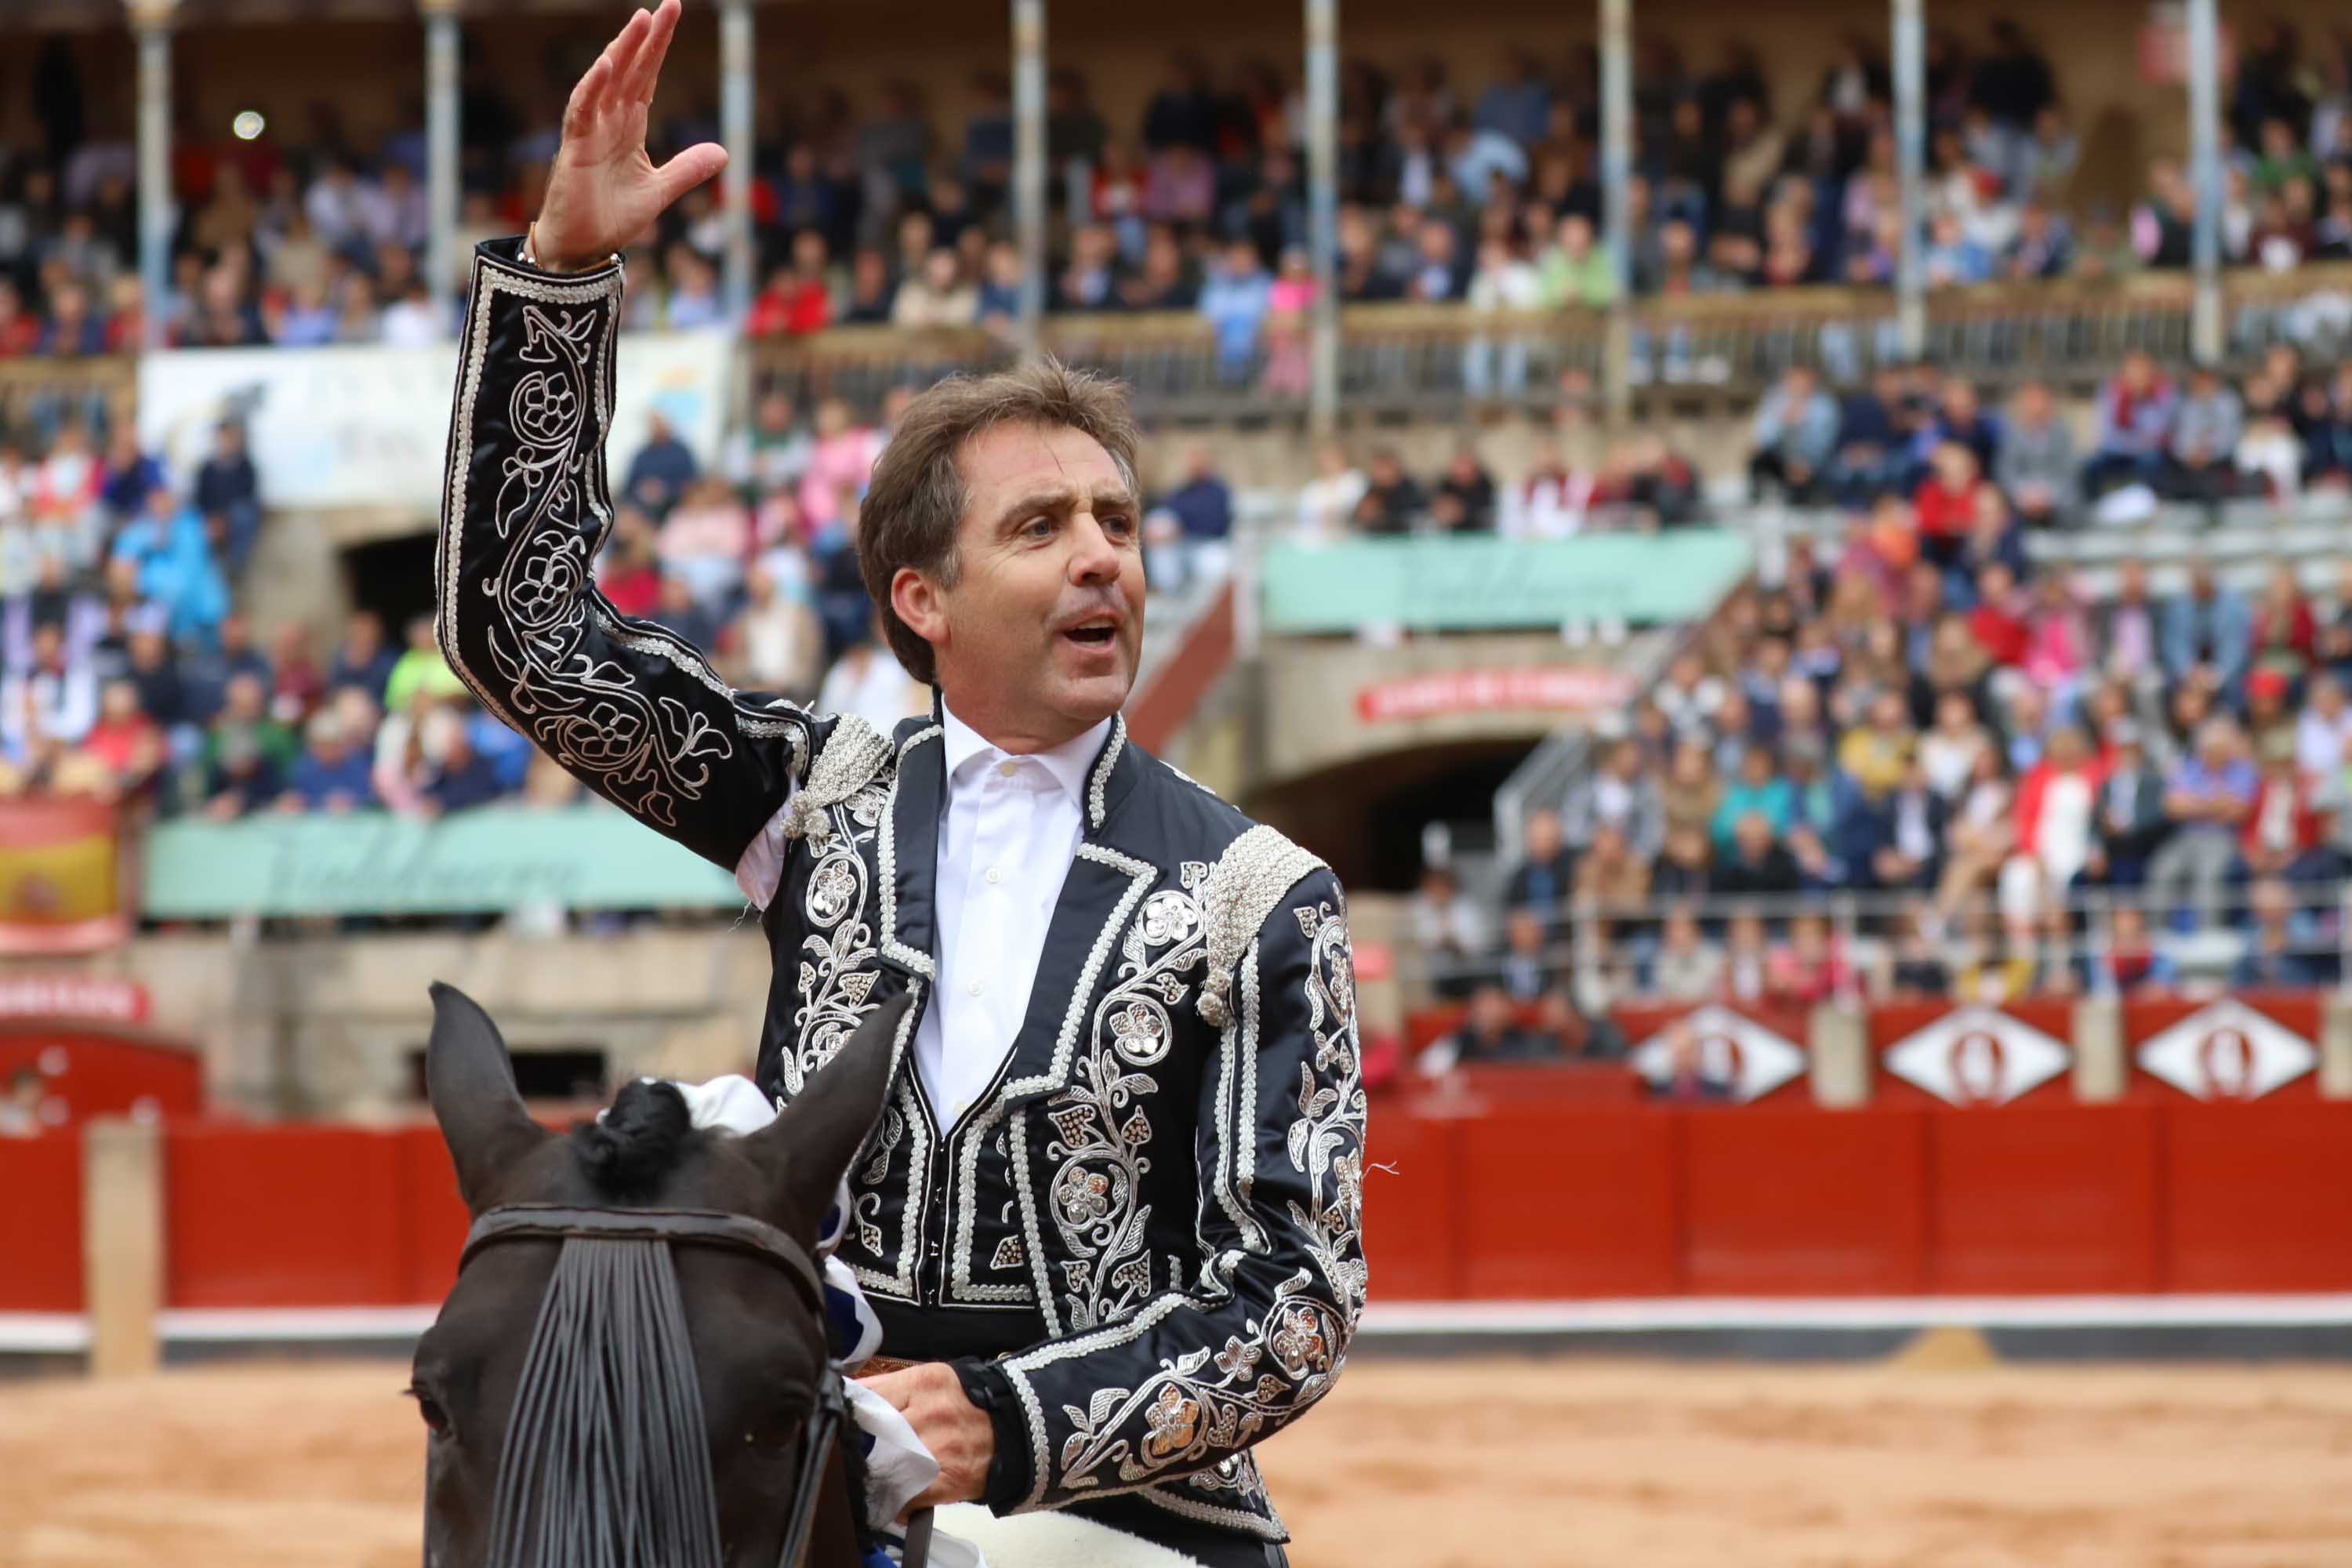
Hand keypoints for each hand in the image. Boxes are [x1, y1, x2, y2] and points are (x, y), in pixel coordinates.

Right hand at [532, 0, 727, 272]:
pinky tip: (607, 65)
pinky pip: (582, 110)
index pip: (647, 77)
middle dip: (646, 38)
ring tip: (640, 21)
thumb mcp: (660, 191)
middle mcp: (609, 121)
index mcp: (630, 126)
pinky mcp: (575, 147)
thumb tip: (723, 151)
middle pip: (630, 70)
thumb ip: (687, 169)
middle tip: (666, 6)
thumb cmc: (610, 216)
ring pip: (607, 80)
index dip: (659, 48)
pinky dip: (593, 87)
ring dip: (622, 50)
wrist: (582, 247)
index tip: (672, 14)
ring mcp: (590, 131)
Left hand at [857, 1362, 992, 1510]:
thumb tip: (849, 1394)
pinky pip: (905, 1495)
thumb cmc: (969, 1404)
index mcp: (924, 1383)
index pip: (869, 1397)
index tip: (843, 1427)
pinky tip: (893, 1500)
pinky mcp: (947, 1479)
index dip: (851, 1416)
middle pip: (872, 1435)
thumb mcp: (933, 1380)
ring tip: (874, 1478)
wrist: (1017, 1428)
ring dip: (874, 1477)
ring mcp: (938, 1447)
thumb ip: (891, 1386)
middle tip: (855, 1456)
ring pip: (885, 1466)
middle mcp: (930, 1412)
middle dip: (860, 1449)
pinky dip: (894, 1502)